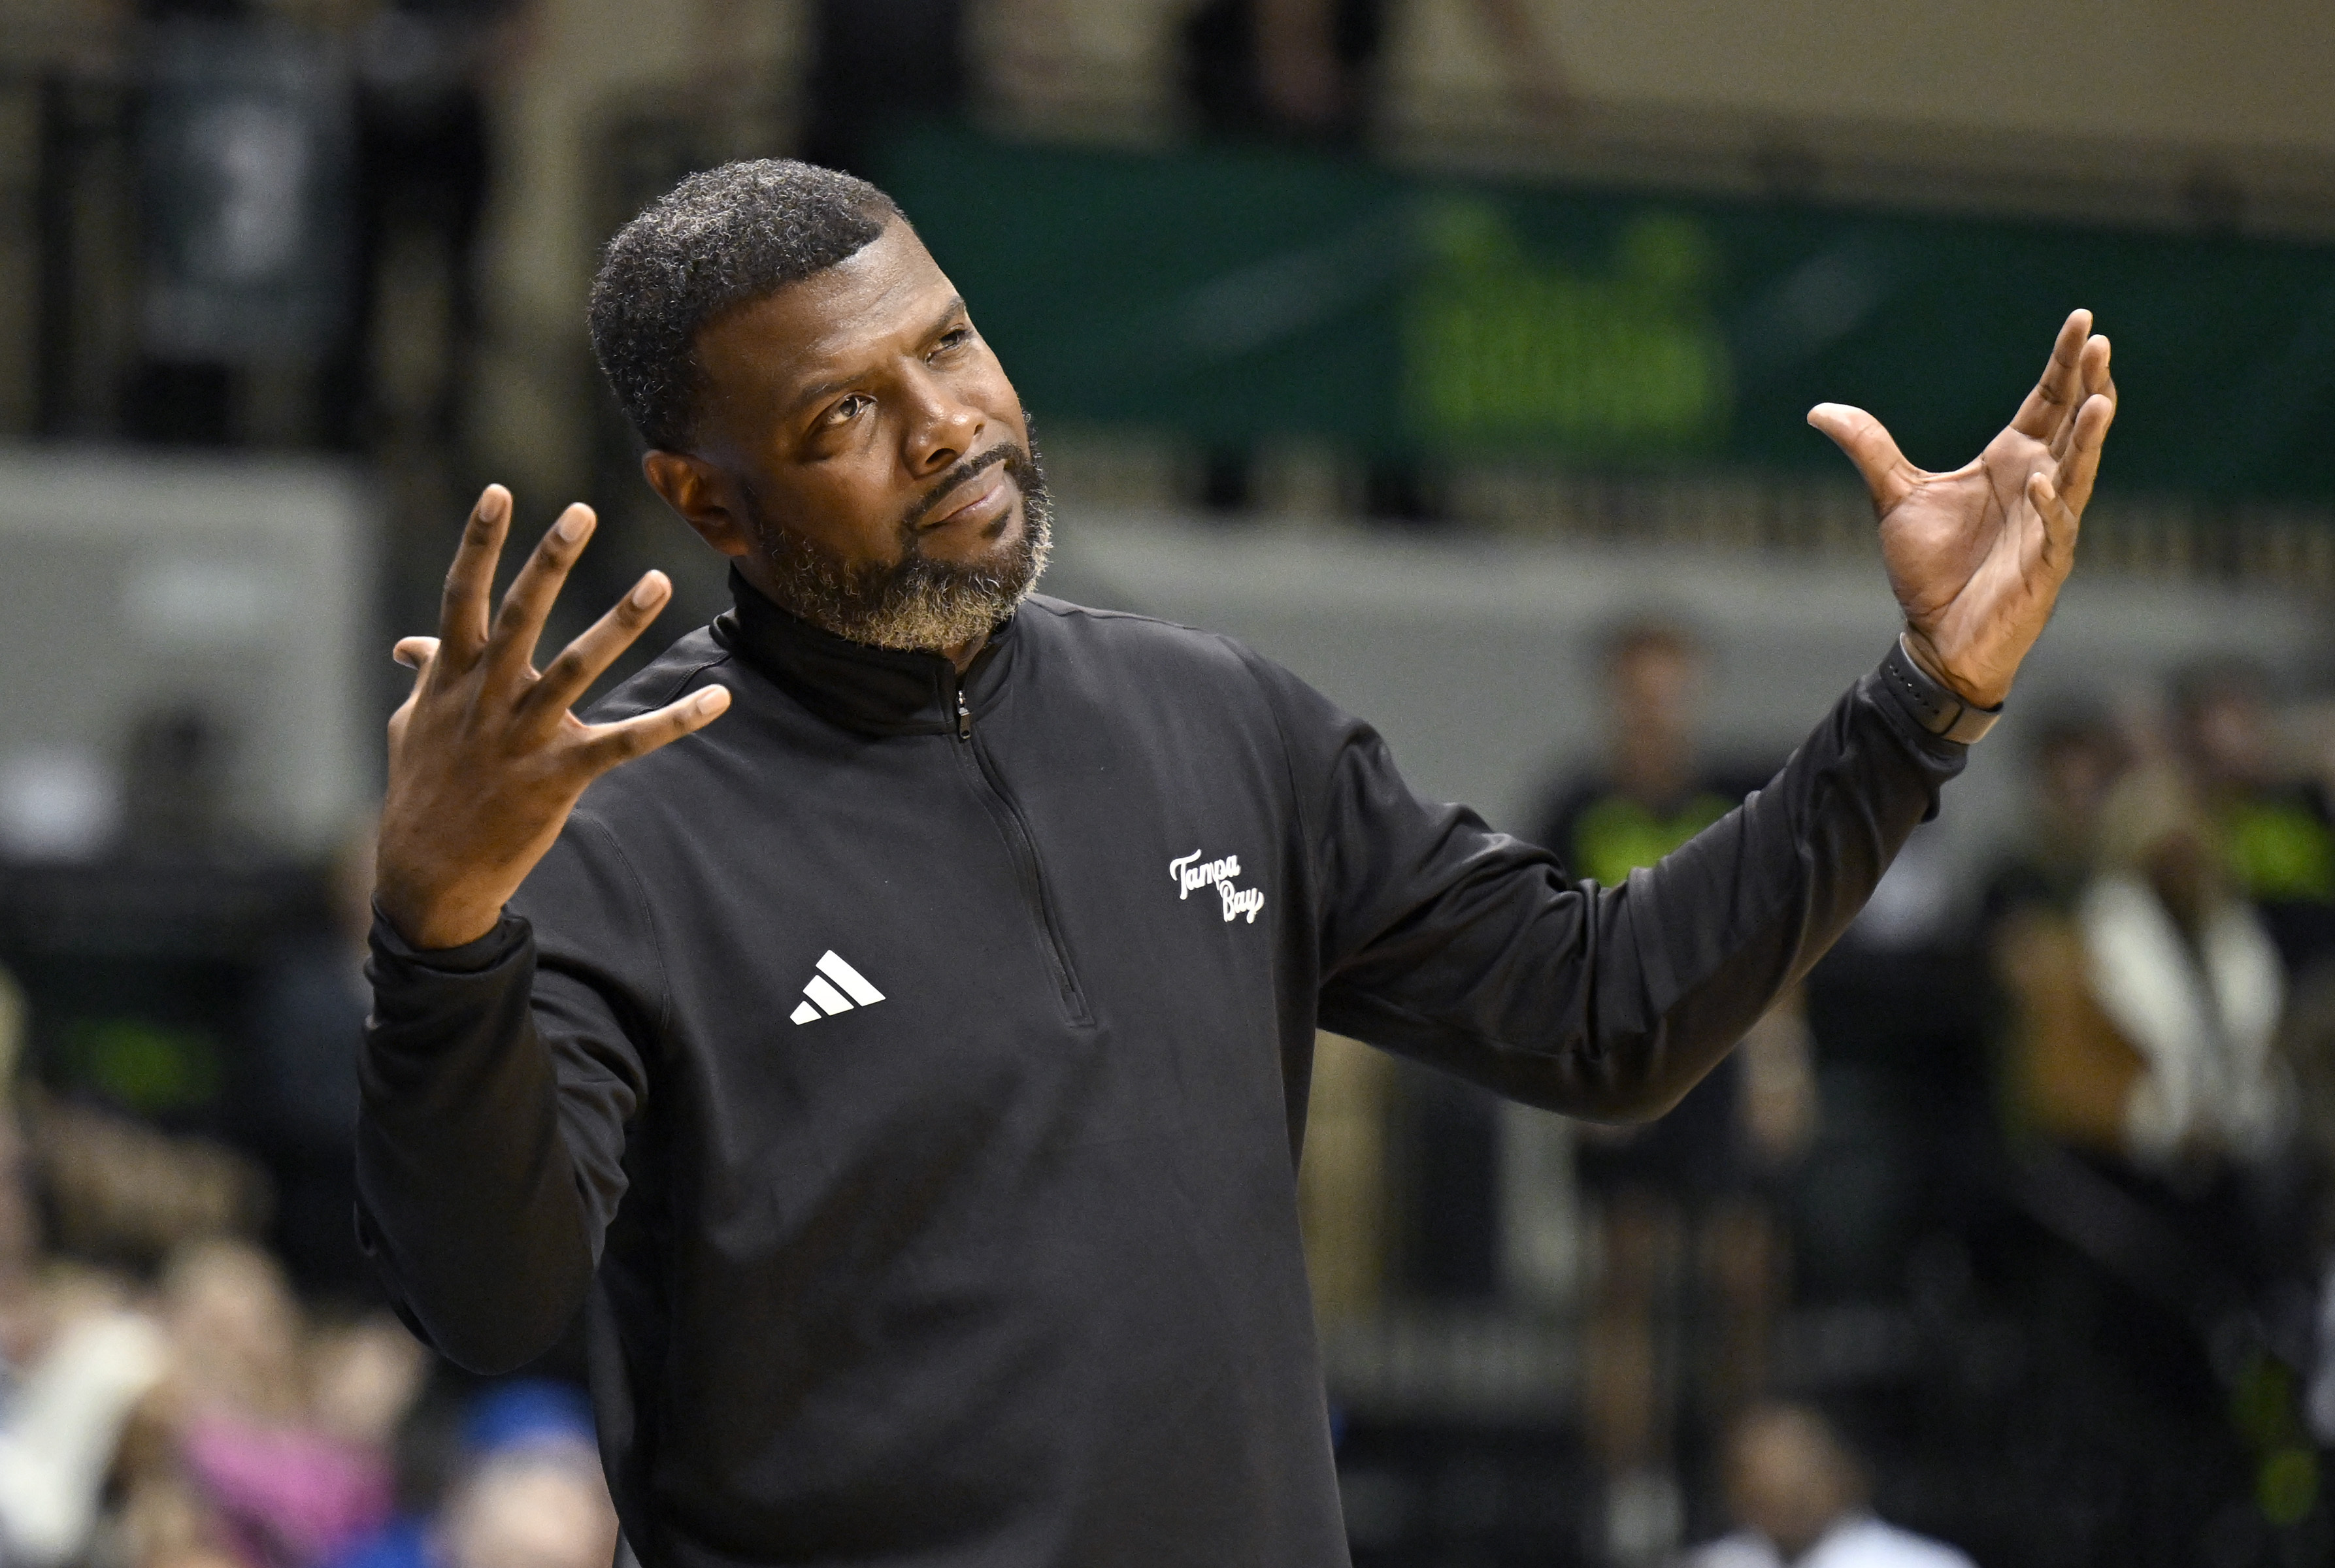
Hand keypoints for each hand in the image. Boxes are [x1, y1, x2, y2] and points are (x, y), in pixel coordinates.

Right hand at [374, 486, 730, 949]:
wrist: (428, 876)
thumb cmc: (422, 791)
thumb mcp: (411, 727)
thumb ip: (423, 678)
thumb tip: (411, 644)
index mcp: (450, 678)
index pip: (462, 597)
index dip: (478, 544)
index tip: (499, 492)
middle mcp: (485, 698)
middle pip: (520, 617)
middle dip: (549, 561)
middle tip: (581, 511)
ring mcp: (522, 736)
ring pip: (577, 669)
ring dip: (620, 622)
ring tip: (658, 578)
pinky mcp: (559, 776)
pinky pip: (626, 743)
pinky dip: (675, 721)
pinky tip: (718, 700)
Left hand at [1810, 309, 2116, 707]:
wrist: (1934, 636)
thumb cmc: (1929, 568)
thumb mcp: (1894, 497)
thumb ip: (1868, 449)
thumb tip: (1820, 411)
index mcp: (2011, 461)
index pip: (2047, 400)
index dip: (2065, 363)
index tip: (2082, 321)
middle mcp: (2038, 483)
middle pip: (2073, 423)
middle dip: (2088, 383)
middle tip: (2099, 342)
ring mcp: (2047, 523)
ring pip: (2078, 470)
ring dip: (2091, 436)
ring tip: (2102, 397)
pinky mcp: (2044, 564)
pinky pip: (2053, 529)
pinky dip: (2048, 507)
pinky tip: (2040, 483)